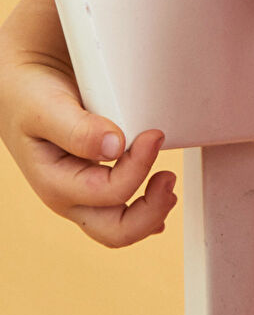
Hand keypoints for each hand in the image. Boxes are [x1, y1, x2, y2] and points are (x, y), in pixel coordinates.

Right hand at [0, 0, 176, 246]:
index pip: (108, 192)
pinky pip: (123, 209)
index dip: (138, 167)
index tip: (153, 135)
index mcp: (55, 183)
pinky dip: (147, 206)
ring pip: (122, 226)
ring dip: (152, 210)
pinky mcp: (98, 182)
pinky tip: (158, 192)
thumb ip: (77, 128)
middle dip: (150, 212)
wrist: (24, 84)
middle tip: (168, 177)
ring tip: (167, 180)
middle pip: (115, 230)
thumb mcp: (45, 107)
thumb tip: (116, 146)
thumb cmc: (29, 96)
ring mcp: (85, 193)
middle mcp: (70, 196)